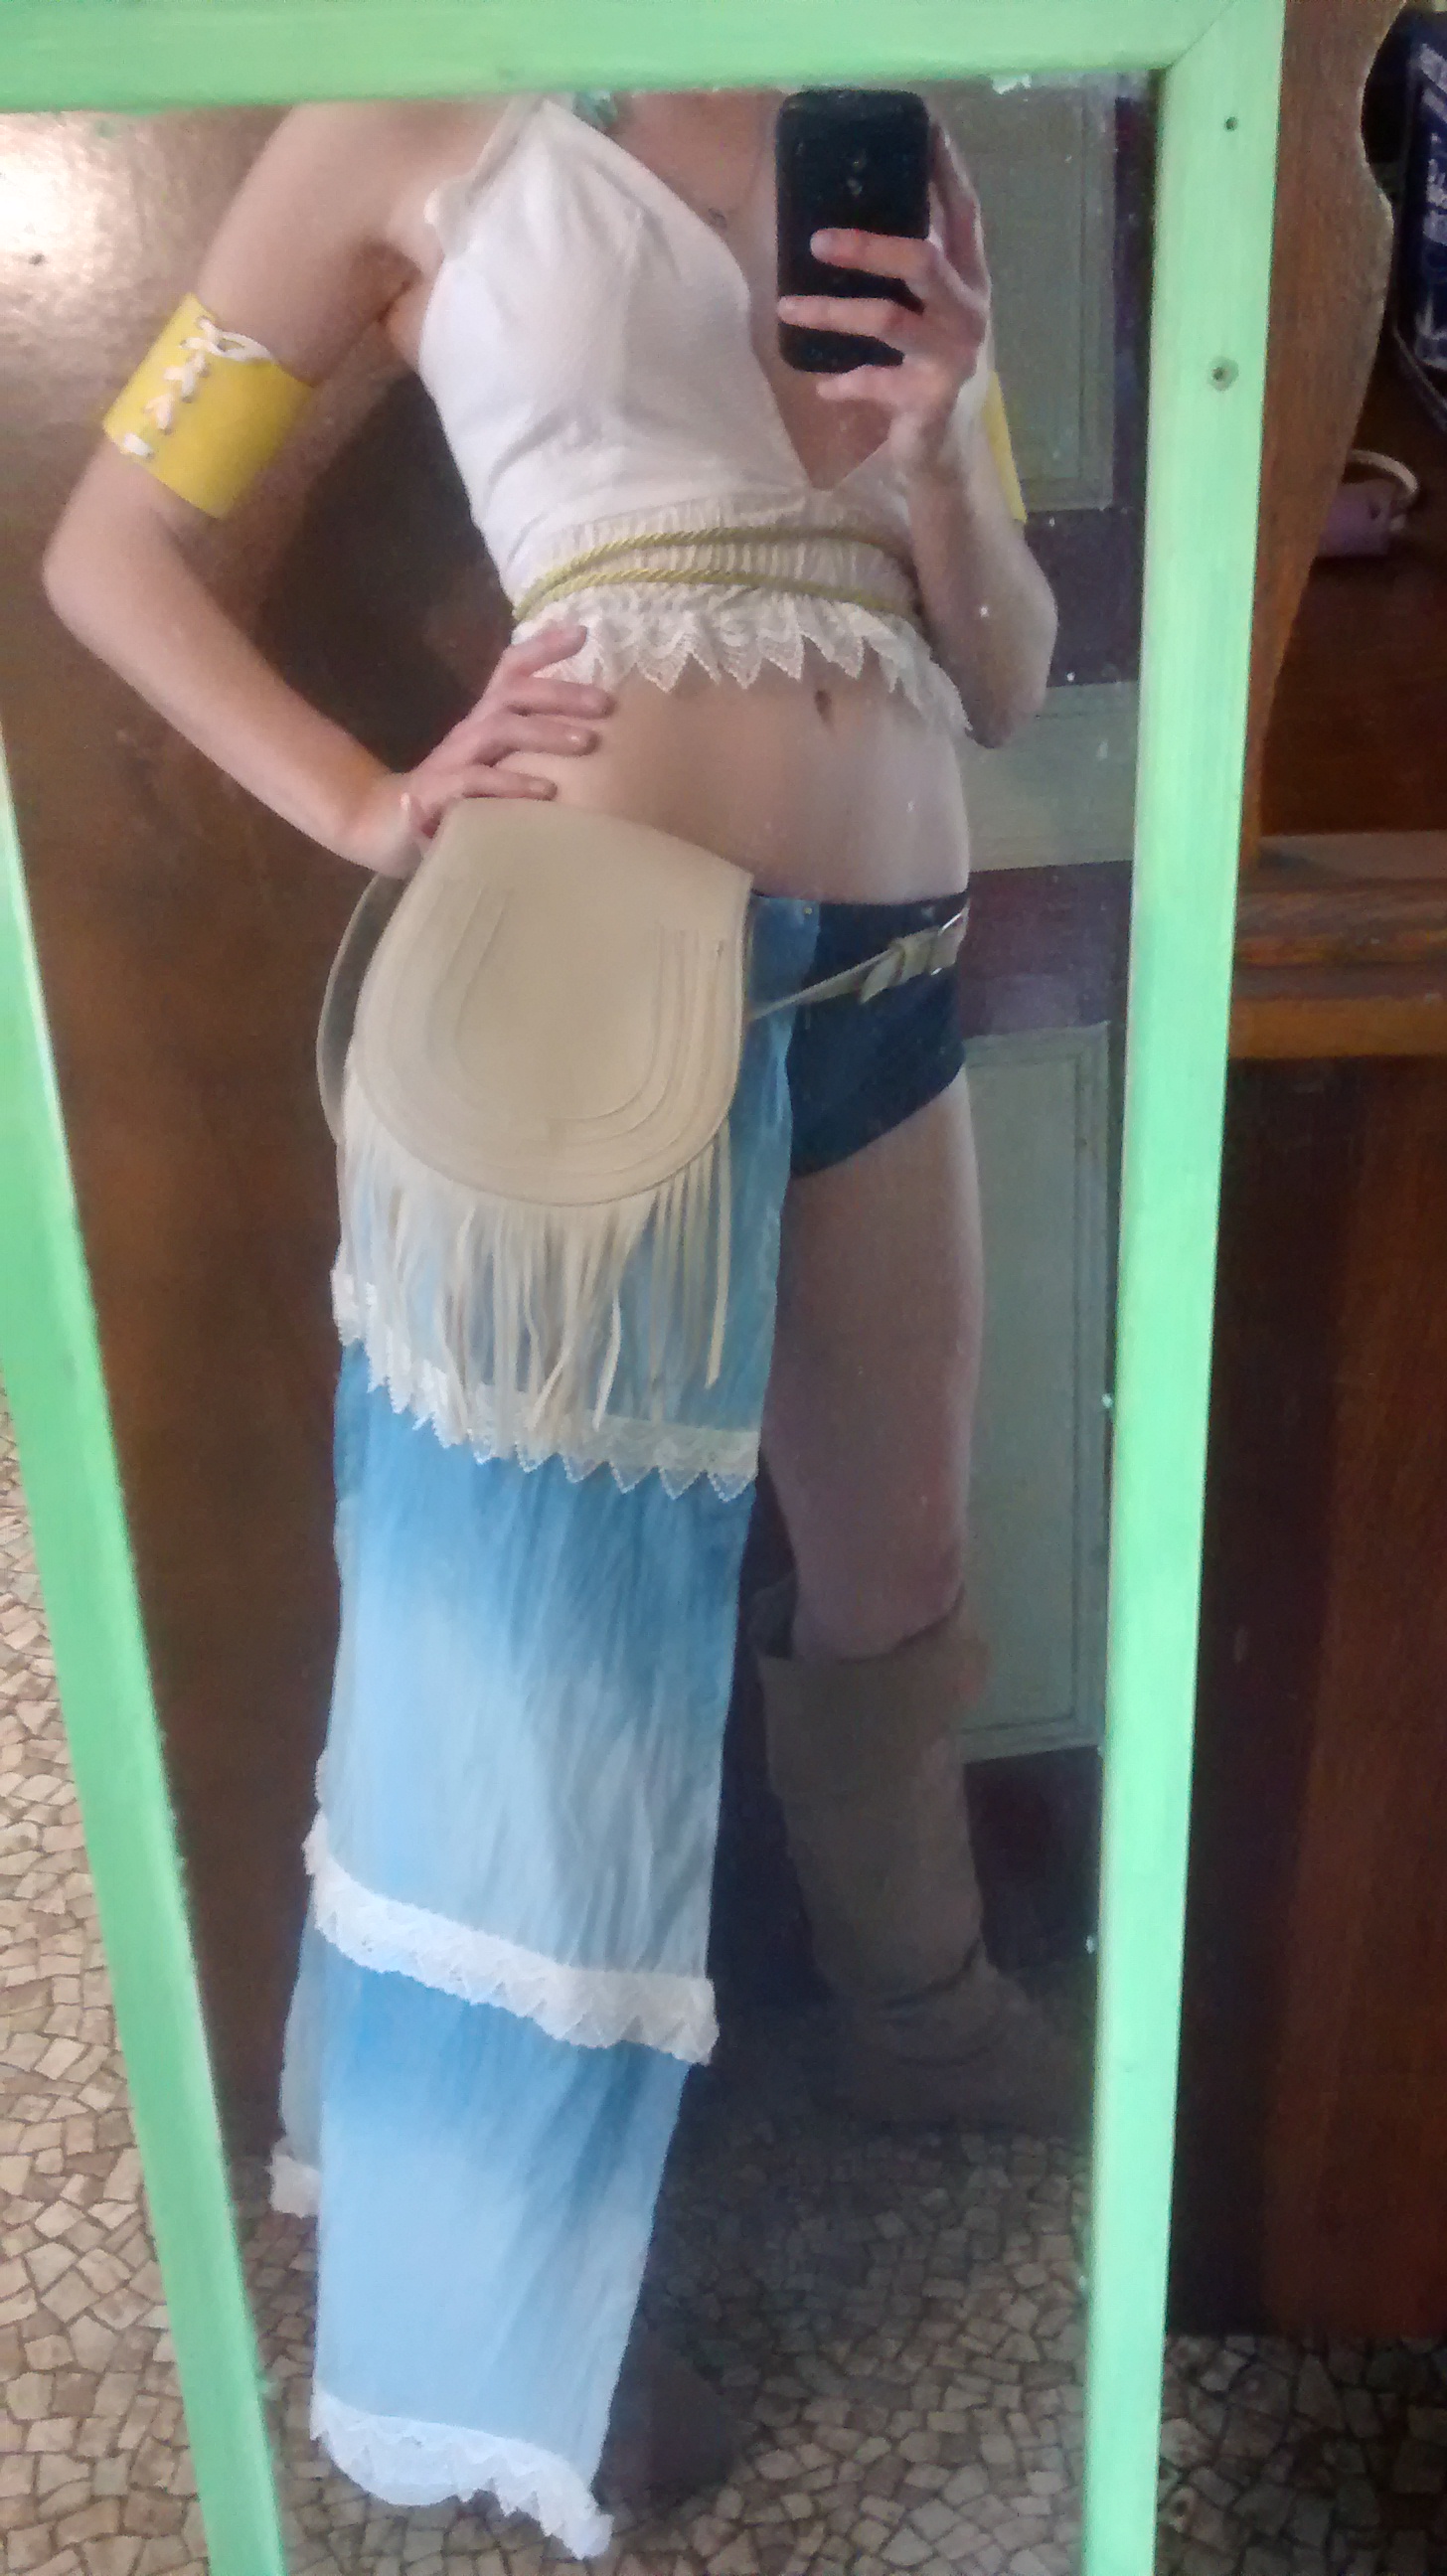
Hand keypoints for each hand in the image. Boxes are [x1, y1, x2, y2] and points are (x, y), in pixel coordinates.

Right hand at [340, 620, 611, 874]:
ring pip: (500, 730)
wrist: (387, 827)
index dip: (543, 647)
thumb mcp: (497, 765)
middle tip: (606, 704)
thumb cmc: (458, 797)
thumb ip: (531, 749)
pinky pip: (476, 782)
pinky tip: (545, 791)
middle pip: (514, 695)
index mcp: (486, 720)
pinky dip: (512, 784)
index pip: (511, 670)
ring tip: (586, 742)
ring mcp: (452, 759)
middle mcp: (471, 731)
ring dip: (544, 733)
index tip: (582, 632)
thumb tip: (595, 740)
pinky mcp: (438, 794)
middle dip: (561, 694)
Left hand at [776, 121, 993, 482]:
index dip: (946, 169)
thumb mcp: (922, 309)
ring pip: (889, 319)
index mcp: (968, 277)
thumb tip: (841, 219)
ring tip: (787, 307)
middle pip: (923, 259)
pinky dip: (845, 383)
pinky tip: (823, 386)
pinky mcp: (930, 397)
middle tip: (817, 240)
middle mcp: (968, 310)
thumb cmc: (922, 366)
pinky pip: (877, 383)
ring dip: (832, 312)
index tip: (926, 125)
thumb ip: (902, 268)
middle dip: (868, 246)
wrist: (943, 447)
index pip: (964, 211)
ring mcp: (953, 355)